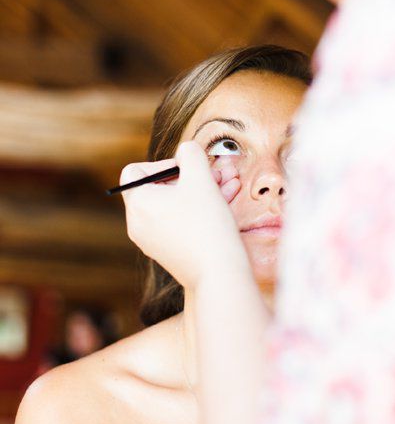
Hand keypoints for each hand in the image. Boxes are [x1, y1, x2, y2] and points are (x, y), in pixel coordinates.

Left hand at [121, 141, 246, 290]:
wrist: (218, 273)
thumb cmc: (206, 224)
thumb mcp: (200, 179)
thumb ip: (191, 155)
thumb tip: (186, 150)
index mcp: (138, 203)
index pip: (135, 171)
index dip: (162, 163)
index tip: (187, 168)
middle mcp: (139, 223)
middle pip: (160, 188)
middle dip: (193, 176)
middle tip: (218, 173)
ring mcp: (153, 240)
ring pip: (176, 204)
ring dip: (203, 191)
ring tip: (231, 183)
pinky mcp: (170, 252)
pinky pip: (181, 222)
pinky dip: (200, 210)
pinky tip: (227, 202)